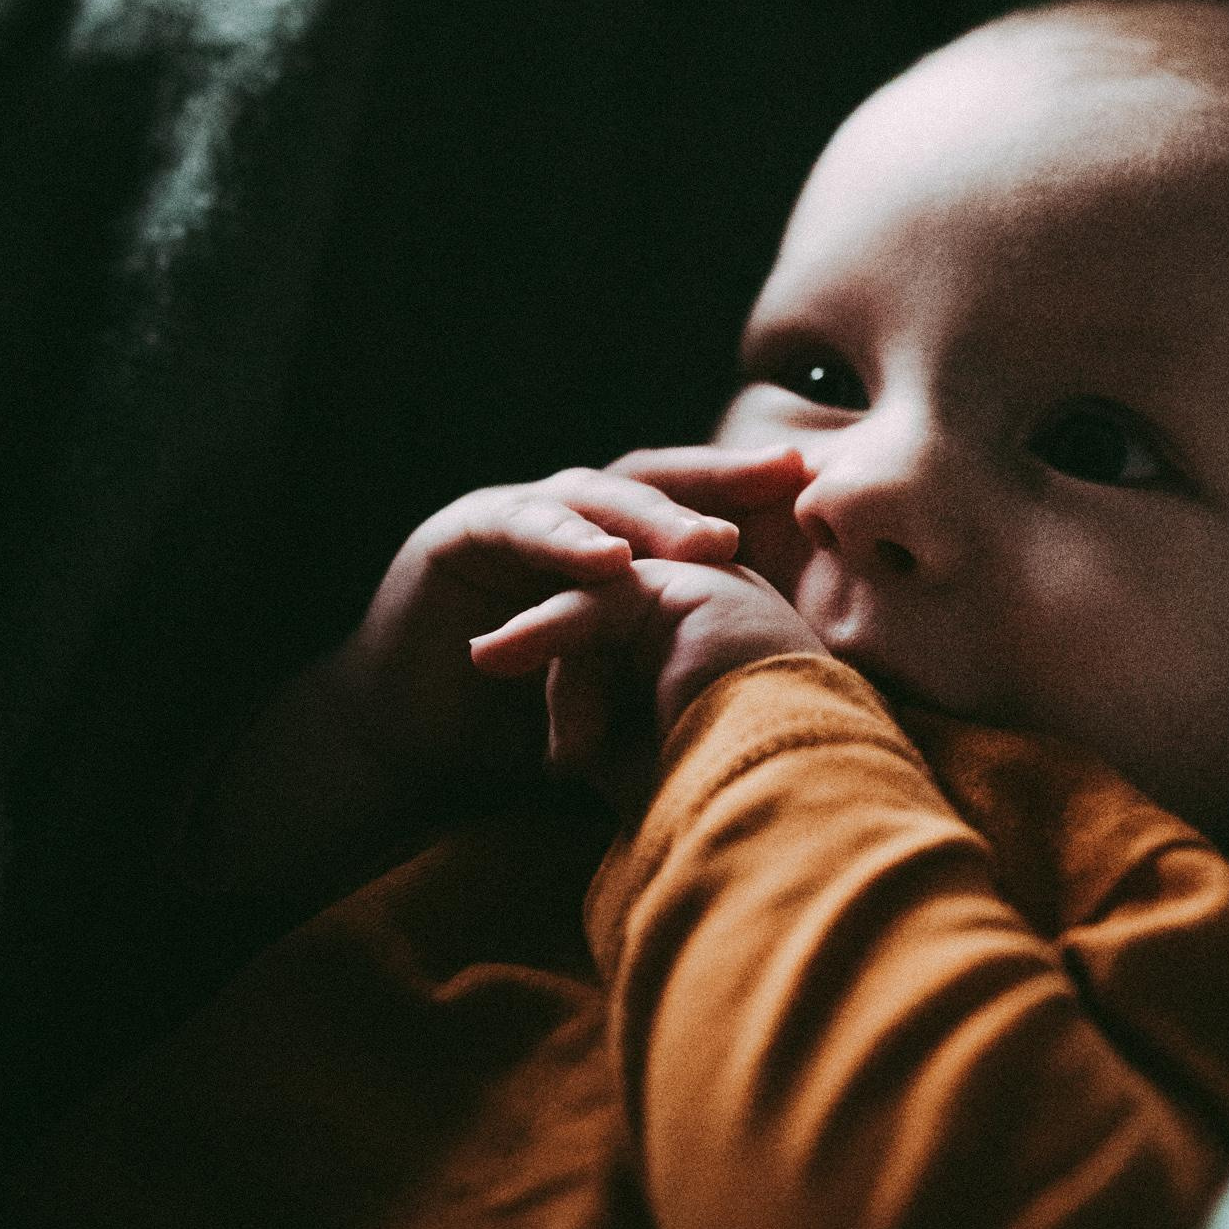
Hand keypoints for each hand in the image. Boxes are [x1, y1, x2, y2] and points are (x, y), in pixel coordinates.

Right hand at [188, 448, 810, 894]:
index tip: (817, 486)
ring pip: (591, 498)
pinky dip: (564, 541)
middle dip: (717, 479)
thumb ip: (676, 665)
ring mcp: (510, 516)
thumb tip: (790, 679)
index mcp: (607, 541)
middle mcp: (564, 515)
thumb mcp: (618, 689)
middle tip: (781, 480)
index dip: (747, 491)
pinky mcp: (457, 537)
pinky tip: (607, 562)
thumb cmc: (520, 724)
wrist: (410, 749)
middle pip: (652, 480)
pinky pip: (519, 526)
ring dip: (650, 519)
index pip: (688, 502)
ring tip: (705, 543)